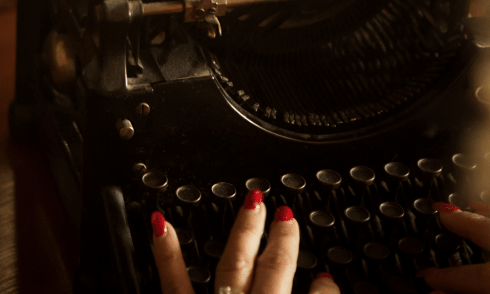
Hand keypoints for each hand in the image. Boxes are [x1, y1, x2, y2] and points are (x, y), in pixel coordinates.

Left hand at [150, 188, 338, 293]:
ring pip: (234, 263)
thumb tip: (329, 289)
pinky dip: (167, 251)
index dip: (325, 288)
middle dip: (283, 241)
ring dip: (245, 231)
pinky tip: (161, 223)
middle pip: (274, 269)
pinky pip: (173, 281)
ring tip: (252, 204)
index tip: (327, 279)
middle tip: (288, 217)